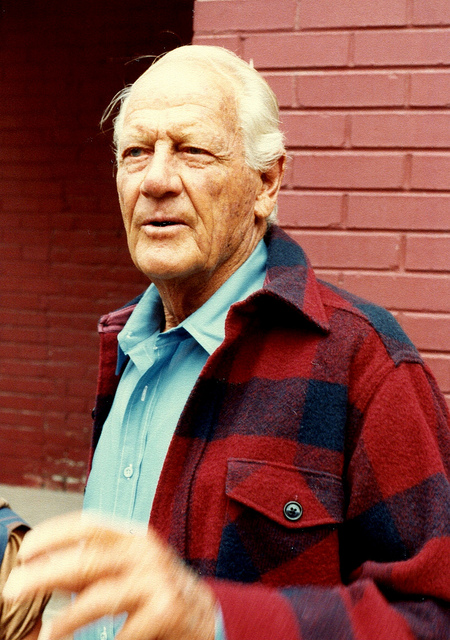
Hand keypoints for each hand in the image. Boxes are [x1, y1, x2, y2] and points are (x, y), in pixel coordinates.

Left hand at [3, 512, 215, 639]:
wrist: (204, 611)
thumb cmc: (152, 588)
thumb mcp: (120, 570)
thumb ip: (84, 570)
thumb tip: (40, 570)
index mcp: (132, 536)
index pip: (89, 525)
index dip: (55, 533)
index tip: (27, 548)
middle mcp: (145, 552)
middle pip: (88, 559)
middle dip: (46, 574)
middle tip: (12, 589)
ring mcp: (158, 580)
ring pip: (102, 596)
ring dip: (68, 619)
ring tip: (45, 636)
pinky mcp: (168, 609)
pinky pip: (127, 630)